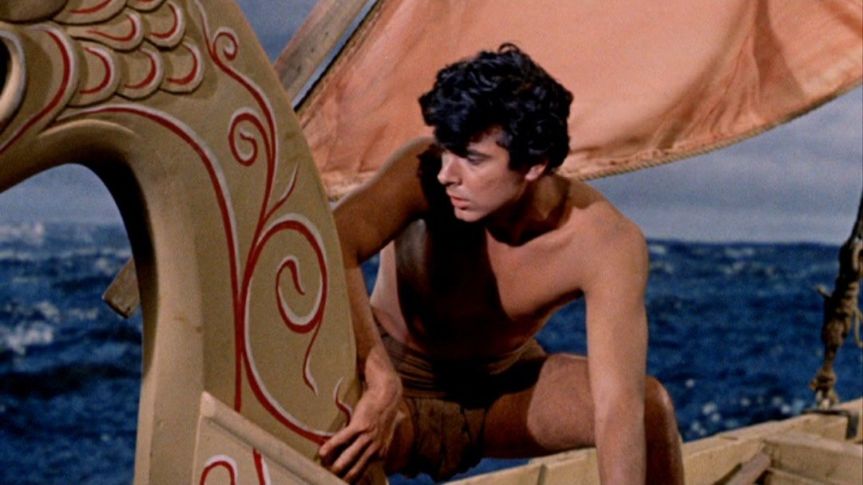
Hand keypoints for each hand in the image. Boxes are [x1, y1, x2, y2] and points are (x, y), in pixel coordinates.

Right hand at [319, 350, 402, 481]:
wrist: (387, 394)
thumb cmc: (386, 412)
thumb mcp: (387, 433)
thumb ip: (383, 444)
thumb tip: (380, 452)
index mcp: (381, 452)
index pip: (365, 471)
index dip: (353, 478)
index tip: (343, 482)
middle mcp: (375, 447)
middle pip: (357, 468)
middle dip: (344, 477)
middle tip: (331, 480)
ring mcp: (367, 436)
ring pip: (349, 457)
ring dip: (337, 466)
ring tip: (326, 472)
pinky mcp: (359, 425)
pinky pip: (343, 439)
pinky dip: (331, 447)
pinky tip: (322, 453)